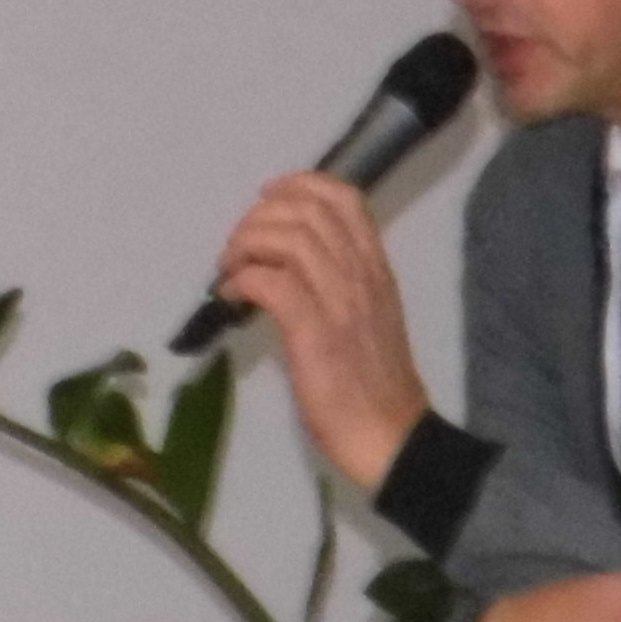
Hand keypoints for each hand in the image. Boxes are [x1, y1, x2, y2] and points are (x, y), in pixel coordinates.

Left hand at [212, 172, 433, 493]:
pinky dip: (242, 279)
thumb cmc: (374, 384)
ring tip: (230, 269)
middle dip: (260, 216)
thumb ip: (342, 283)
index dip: (300, 185)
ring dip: (246, 244)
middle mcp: (361, 275)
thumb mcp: (369, 317)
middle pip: (307, 210)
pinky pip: (270, 282)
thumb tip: (292, 264)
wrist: (390, 436)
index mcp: (376, 269)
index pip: (346, 199)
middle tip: (238, 245)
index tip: (268, 198)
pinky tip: (232, 297)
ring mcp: (339, 302)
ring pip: (287, 238)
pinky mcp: (314, 333)